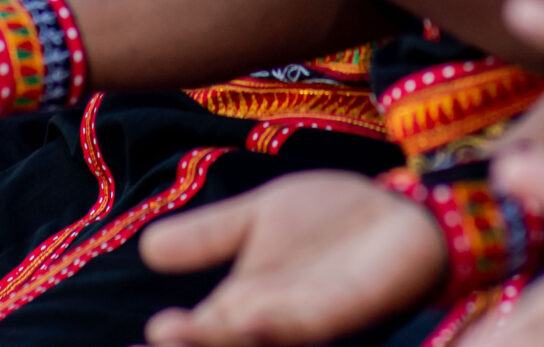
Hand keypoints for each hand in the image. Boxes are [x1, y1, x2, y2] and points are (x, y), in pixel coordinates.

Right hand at [137, 171, 446, 345]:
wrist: (401, 210)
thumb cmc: (331, 221)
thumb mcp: (259, 218)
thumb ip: (209, 235)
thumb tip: (146, 247)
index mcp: (241, 306)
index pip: (196, 331)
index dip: (172, 337)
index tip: (142, 335)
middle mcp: (268, 323)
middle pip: (222, 342)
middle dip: (190, 344)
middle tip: (156, 338)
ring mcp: (306, 322)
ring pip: (256, 342)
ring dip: (219, 341)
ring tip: (176, 332)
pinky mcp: (345, 313)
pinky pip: (307, 328)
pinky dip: (278, 327)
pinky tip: (252, 316)